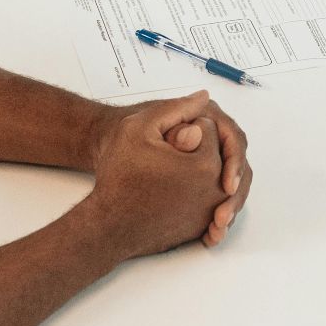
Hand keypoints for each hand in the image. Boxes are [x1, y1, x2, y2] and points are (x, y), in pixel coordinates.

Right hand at [81, 92, 228, 257]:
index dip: (185, 127)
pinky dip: (199, 190)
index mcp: (205, 165)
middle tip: (164, 156)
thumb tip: (203, 98)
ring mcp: (209, 213)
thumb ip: (177, 108)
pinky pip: (210, 200)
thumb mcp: (138, 128)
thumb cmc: (118, 179)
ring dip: (198, 168)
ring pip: (215, 176)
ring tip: (167, 170)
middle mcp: (215, 192)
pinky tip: (178, 186)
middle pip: (217, 152)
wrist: (107, 224)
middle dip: (196, 148)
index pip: (210, 130)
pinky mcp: (202, 227)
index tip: (164, 138)